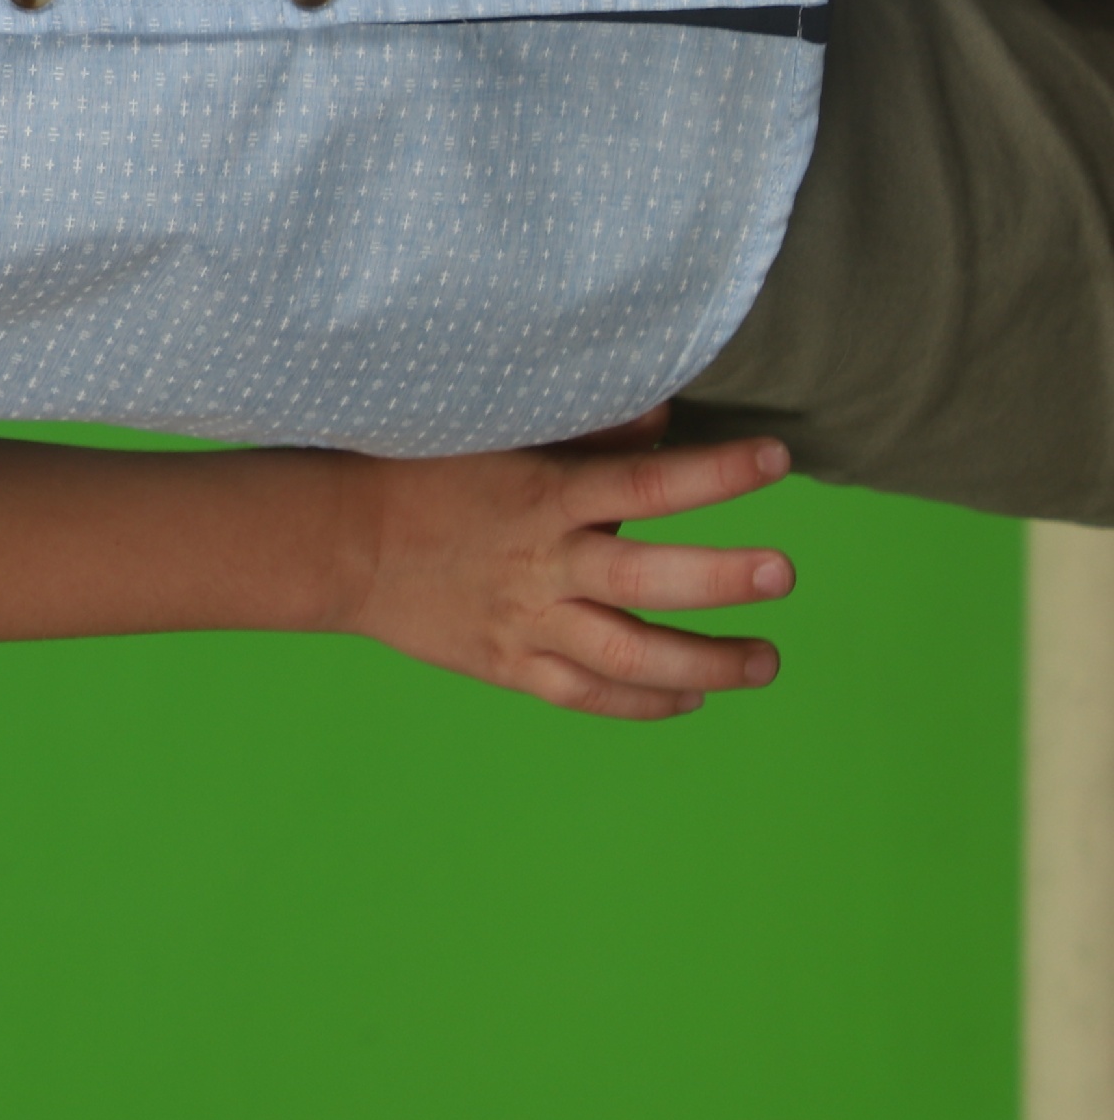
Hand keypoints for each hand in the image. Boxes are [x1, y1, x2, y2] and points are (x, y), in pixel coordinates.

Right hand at [346, 419, 796, 718]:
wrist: (338, 543)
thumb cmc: (422, 473)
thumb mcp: (499, 437)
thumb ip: (589, 433)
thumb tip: (668, 417)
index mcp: (543, 497)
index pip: (642, 484)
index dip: (713, 473)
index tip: (775, 461)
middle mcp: (542, 565)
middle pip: (644, 581)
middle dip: (720, 580)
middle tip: (781, 573)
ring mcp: (526, 623)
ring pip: (628, 657)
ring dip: (707, 664)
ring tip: (765, 661)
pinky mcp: (508, 665)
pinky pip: (587, 697)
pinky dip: (646, 702)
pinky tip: (693, 697)